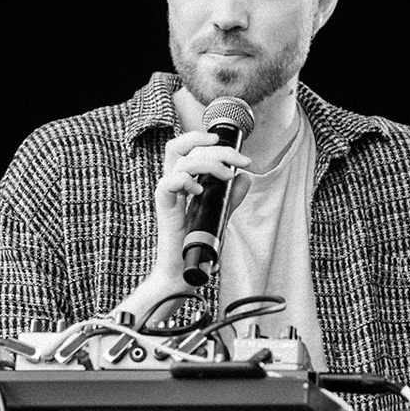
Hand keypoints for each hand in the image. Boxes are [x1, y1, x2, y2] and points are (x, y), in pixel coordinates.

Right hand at [145, 130, 250, 295]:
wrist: (184, 271)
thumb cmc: (197, 244)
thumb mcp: (220, 214)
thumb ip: (231, 196)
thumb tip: (245, 177)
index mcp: (183, 180)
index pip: (186, 146)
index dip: (205, 138)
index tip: (233, 148)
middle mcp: (173, 183)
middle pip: (184, 147)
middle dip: (216, 148)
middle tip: (239, 160)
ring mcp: (167, 194)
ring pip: (181, 161)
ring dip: (209, 163)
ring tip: (227, 176)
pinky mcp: (164, 208)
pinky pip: (168, 183)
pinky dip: (186, 181)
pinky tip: (200, 190)